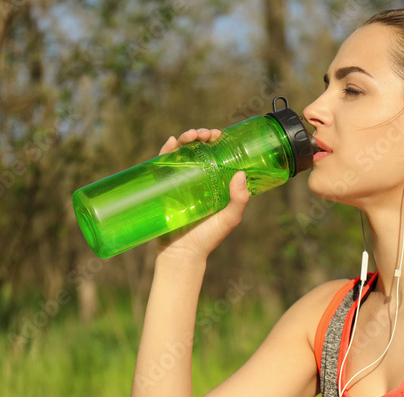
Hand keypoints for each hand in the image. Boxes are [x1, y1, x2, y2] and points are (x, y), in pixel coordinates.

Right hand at [154, 129, 249, 261]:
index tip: (219, 135)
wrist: (181, 254)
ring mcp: (179, 181)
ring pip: (182, 152)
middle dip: (201, 135)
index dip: (217, 141)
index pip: (216, 154)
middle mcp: (197, 178)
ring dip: (186, 138)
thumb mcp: (228, 219)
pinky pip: (163, 165)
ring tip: (191, 136)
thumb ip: (238, 201)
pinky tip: (171, 142)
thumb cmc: (207, 239)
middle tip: (206, 135)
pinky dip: (166, 150)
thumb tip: (241, 174)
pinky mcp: (163, 187)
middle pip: (198, 149)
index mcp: (214, 182)